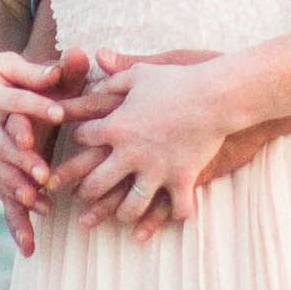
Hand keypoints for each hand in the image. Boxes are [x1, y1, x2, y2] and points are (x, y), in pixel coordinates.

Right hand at [0, 36, 64, 256]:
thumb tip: (74, 56)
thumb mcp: (8, 64)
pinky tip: (29, 240)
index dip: (37, 106)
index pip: (17, 102)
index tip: (60, 113)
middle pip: (3, 144)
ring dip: (17, 191)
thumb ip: (38, 69)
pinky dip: (13, 215)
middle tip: (46, 174)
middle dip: (23, 160)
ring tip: (40, 205)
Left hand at [42, 49, 200, 210]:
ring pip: (130, 204)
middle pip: (96, 181)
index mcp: (115, 126)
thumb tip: (98, 58)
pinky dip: (166, 221)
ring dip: (120, 213)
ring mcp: (155, 171)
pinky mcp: (181, 180)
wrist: (215, 96)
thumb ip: (117, 72)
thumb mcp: (142, 72)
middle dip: (85, 192)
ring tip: (118, 217)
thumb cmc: (177, 80)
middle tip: (79, 198)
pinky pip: (173, 208)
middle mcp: (130, 154)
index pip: (83, 137)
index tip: (75, 142)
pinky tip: (156, 231)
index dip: (77, 138)